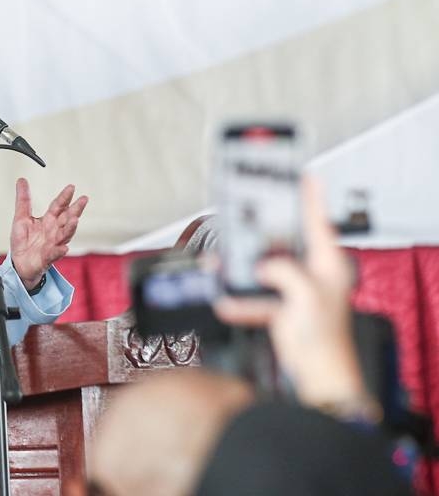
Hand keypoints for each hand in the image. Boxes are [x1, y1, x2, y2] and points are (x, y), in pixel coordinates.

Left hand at [9, 178, 88, 285]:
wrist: (19, 263)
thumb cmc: (23, 241)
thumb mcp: (20, 217)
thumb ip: (24, 200)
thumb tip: (22, 180)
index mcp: (48, 220)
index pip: (58, 206)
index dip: (64, 197)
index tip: (71, 187)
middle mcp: (54, 231)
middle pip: (67, 218)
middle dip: (76, 209)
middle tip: (84, 199)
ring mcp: (53, 244)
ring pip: (65, 235)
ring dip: (70, 228)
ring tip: (75, 220)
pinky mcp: (48, 257)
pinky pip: (55, 254)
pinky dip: (59, 251)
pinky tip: (64, 248)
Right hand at [213, 178, 365, 407]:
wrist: (317, 375)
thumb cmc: (325, 340)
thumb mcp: (307, 297)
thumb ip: (285, 273)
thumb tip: (264, 266)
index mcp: (327, 265)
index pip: (318, 222)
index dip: (310, 197)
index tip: (303, 175)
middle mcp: (312, 273)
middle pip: (284, 241)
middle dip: (261, 233)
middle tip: (247, 215)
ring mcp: (294, 289)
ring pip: (262, 267)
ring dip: (242, 269)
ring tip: (224, 263)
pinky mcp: (279, 305)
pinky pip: (252, 294)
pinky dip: (238, 299)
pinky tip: (227, 302)